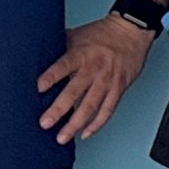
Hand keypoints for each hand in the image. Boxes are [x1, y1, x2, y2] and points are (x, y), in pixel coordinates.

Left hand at [37, 14, 151, 143]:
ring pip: (90, 106)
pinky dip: (96, 124)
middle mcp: (94, 69)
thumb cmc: (102, 34)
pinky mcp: (118, 89)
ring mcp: (107, 81)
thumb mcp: (79, 34)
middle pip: (75, 92)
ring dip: (75, 124)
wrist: (131, 32)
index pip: (63, 66)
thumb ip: (60, 46)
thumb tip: (37, 52)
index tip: (38, 89)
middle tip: (45, 123)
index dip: (51, 77)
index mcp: (81, 54)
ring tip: (62, 137)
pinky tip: (85, 134)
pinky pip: (107, 110)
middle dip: (59, 109)